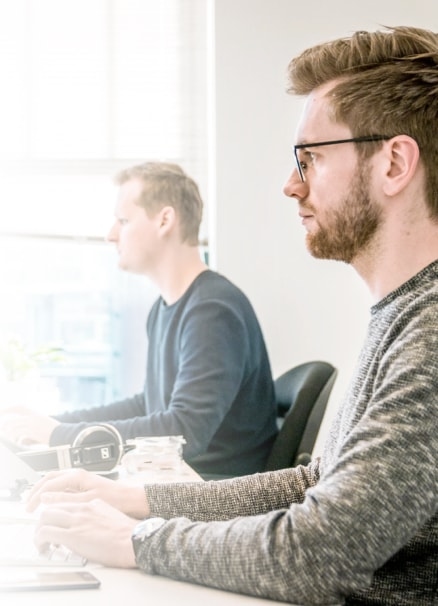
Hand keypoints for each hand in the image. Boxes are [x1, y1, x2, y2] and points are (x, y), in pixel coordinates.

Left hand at [0, 405, 58, 445]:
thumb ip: (30, 431)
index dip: (9, 408)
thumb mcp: (43, 427)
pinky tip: (18, 443)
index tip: (2, 412)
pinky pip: (19, 434)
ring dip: (10, 434)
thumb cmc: (55, 433)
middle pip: (13, 419)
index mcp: (35, 413)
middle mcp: (32, 417)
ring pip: (14, 427)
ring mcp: (32, 424)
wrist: (63, 434)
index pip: (19, 407)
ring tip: (10, 438)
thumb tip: (21, 439)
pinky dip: (16, 439)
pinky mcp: (33, 432)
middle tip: (2, 429)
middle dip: (5, 425)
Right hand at [26, 468, 149, 518]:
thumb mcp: (87, 502)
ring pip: (56, 482)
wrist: (132, 499)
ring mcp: (81, 480)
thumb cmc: (115, 499)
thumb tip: (45, 498)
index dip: (36, 497)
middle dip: (36, 491)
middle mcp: (78, 475)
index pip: (49, 484)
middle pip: (50, 479)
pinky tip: (52, 503)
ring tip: (36, 503)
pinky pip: (63, 486)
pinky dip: (53, 493)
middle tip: (28, 505)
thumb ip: (65, 499)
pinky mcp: (84, 486)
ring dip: (44, 491)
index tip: (30, 508)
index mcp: (77, 476)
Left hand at [34, 498, 138, 567]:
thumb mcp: (110, 515)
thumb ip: (97, 514)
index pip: (64, 501)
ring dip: (39, 529)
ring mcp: (77, 521)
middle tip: (43, 531)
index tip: (52, 521)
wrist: (134, 540)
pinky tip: (44, 546)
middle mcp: (82, 509)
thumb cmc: (127, 533)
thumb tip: (90, 523)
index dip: (55, 512)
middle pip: (52, 506)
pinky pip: (46, 532)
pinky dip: (40, 539)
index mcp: (92, 503)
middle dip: (43, 519)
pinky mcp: (72, 535)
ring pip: (45, 517)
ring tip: (41, 541)